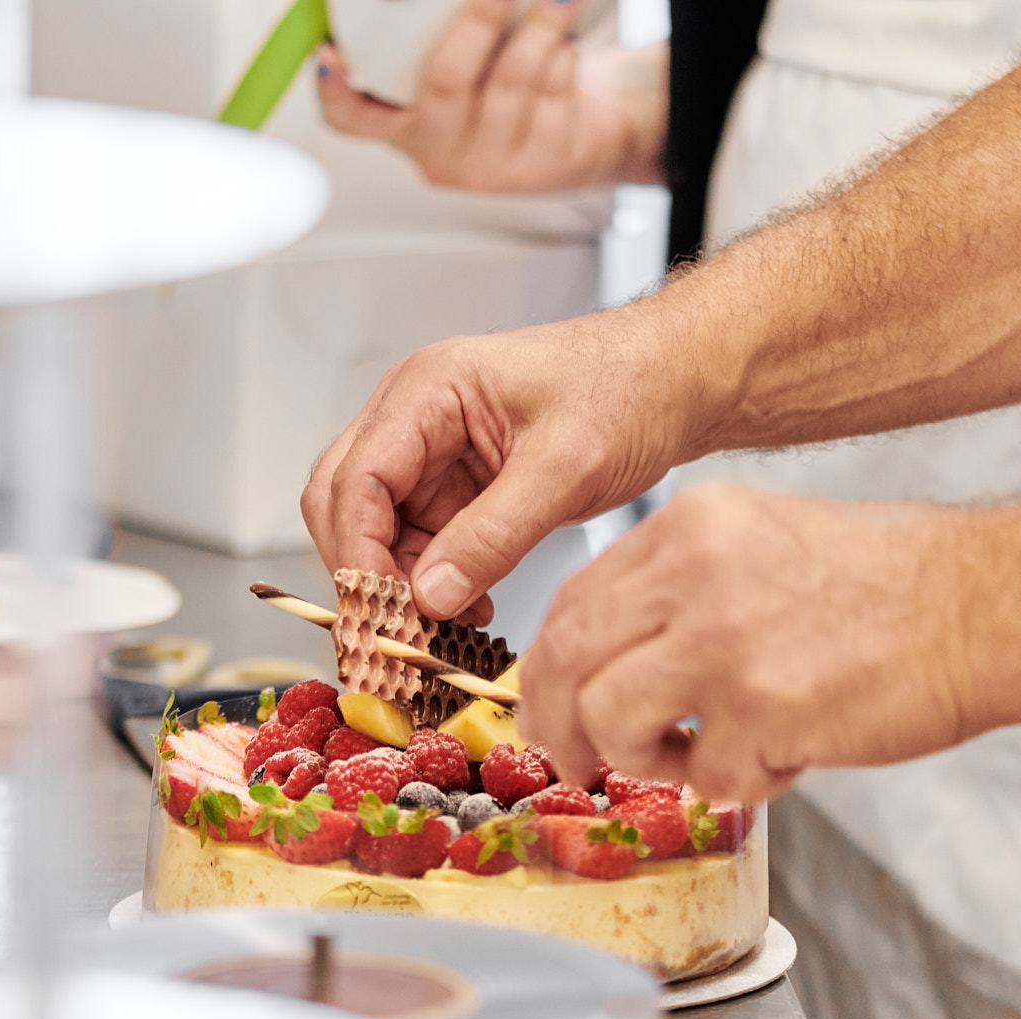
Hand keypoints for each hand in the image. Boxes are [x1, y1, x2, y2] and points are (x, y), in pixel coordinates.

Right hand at [302, 306, 703, 621]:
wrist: (676, 381)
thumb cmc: (629, 388)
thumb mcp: (566, 467)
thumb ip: (494, 535)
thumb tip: (431, 597)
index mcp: (429, 389)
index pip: (354, 479)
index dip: (356, 553)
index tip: (382, 613)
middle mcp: (415, 416)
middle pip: (344, 504)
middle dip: (365, 573)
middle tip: (395, 634)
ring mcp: (432, 452)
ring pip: (376, 531)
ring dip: (399, 585)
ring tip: (442, 630)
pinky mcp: (456, 484)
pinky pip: (419, 542)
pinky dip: (432, 582)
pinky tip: (467, 608)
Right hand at [315, 0, 663, 191]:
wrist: (575, 146)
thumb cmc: (505, 94)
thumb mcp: (464, 75)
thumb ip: (436, 41)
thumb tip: (432, 0)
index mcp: (406, 130)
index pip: (352, 119)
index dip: (335, 90)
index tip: (329, 54)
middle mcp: (442, 156)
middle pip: (446, 82)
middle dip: (477, 20)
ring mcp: (492, 166)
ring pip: (509, 81)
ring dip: (537, 26)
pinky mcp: (542, 164)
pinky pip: (550, 93)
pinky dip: (561, 55)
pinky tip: (563, 42)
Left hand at [519, 486, 979, 802]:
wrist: (993, 605)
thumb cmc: (892, 585)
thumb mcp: (761, 543)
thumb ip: (679, 590)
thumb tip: (611, 659)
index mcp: (688, 527)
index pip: (572, 602)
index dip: (551, 670)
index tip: (556, 708)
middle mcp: (692, 572)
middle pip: (564, 660)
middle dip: (558, 727)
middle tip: (576, 764)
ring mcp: (723, 639)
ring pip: (609, 720)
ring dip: (642, 760)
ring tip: (700, 760)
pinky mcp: (764, 706)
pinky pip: (705, 775)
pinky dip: (737, 784)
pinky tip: (786, 755)